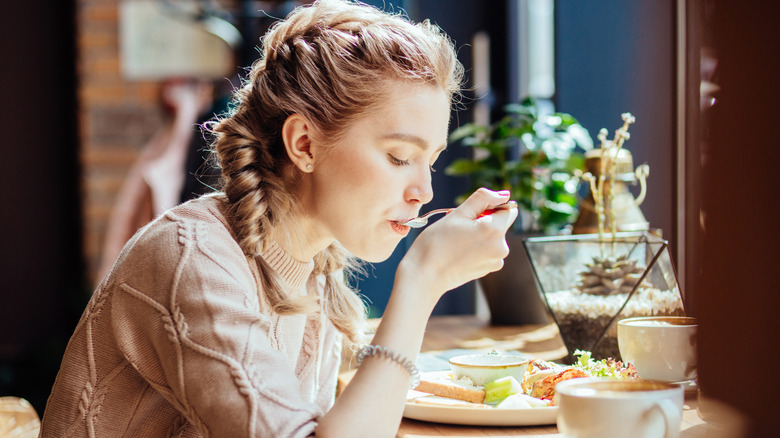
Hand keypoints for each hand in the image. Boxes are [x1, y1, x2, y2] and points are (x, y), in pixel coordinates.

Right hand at [399, 188, 517, 297]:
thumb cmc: (436, 244)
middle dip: (483, 219)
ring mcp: (495, 261)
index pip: (509, 209)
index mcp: (495, 231)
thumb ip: (483, 199)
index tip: (473, 212)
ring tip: (456, 238)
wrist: (425, 275)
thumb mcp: (458, 214)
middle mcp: (501, 248)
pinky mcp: (487, 269)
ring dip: (478, 233)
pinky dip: (476, 246)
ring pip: (492, 237)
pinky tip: (458, 249)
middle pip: (500, 223)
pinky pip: (487, 250)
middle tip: (459, 225)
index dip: (492, 205)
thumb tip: (503, 194)